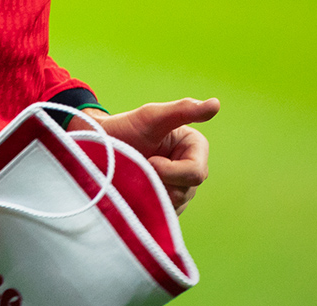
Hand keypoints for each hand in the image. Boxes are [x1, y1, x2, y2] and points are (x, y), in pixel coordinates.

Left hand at [84, 98, 218, 213]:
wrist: (99, 148)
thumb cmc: (125, 128)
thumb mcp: (151, 116)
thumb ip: (183, 110)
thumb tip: (216, 103)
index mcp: (195, 148)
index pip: (195, 172)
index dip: (170, 171)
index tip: (149, 160)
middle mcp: (191, 169)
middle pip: (186, 191)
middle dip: (160, 182)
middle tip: (140, 168)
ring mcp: (180, 188)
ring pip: (175, 204)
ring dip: (153, 193)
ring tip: (137, 176)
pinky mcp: (166, 204)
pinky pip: (164, 214)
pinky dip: (149, 204)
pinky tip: (138, 190)